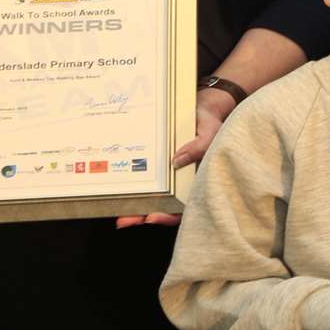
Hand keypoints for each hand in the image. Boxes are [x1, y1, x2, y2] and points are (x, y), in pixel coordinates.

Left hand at [120, 94, 230, 228]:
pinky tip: (120, 186)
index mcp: (199, 181)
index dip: (169, 216)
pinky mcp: (158, 163)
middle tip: (125, 221)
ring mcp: (170, 174)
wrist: (203, 108)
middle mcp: (183, 182)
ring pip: (154, 196)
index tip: (152, 217)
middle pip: (165, 206)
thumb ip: (199, 147)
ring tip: (119, 214)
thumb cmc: (211, 123)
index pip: (185, 206)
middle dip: (143, 216)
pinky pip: (147, 176)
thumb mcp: (210, 132)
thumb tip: (177, 161)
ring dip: (135, 206)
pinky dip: (135, 183)